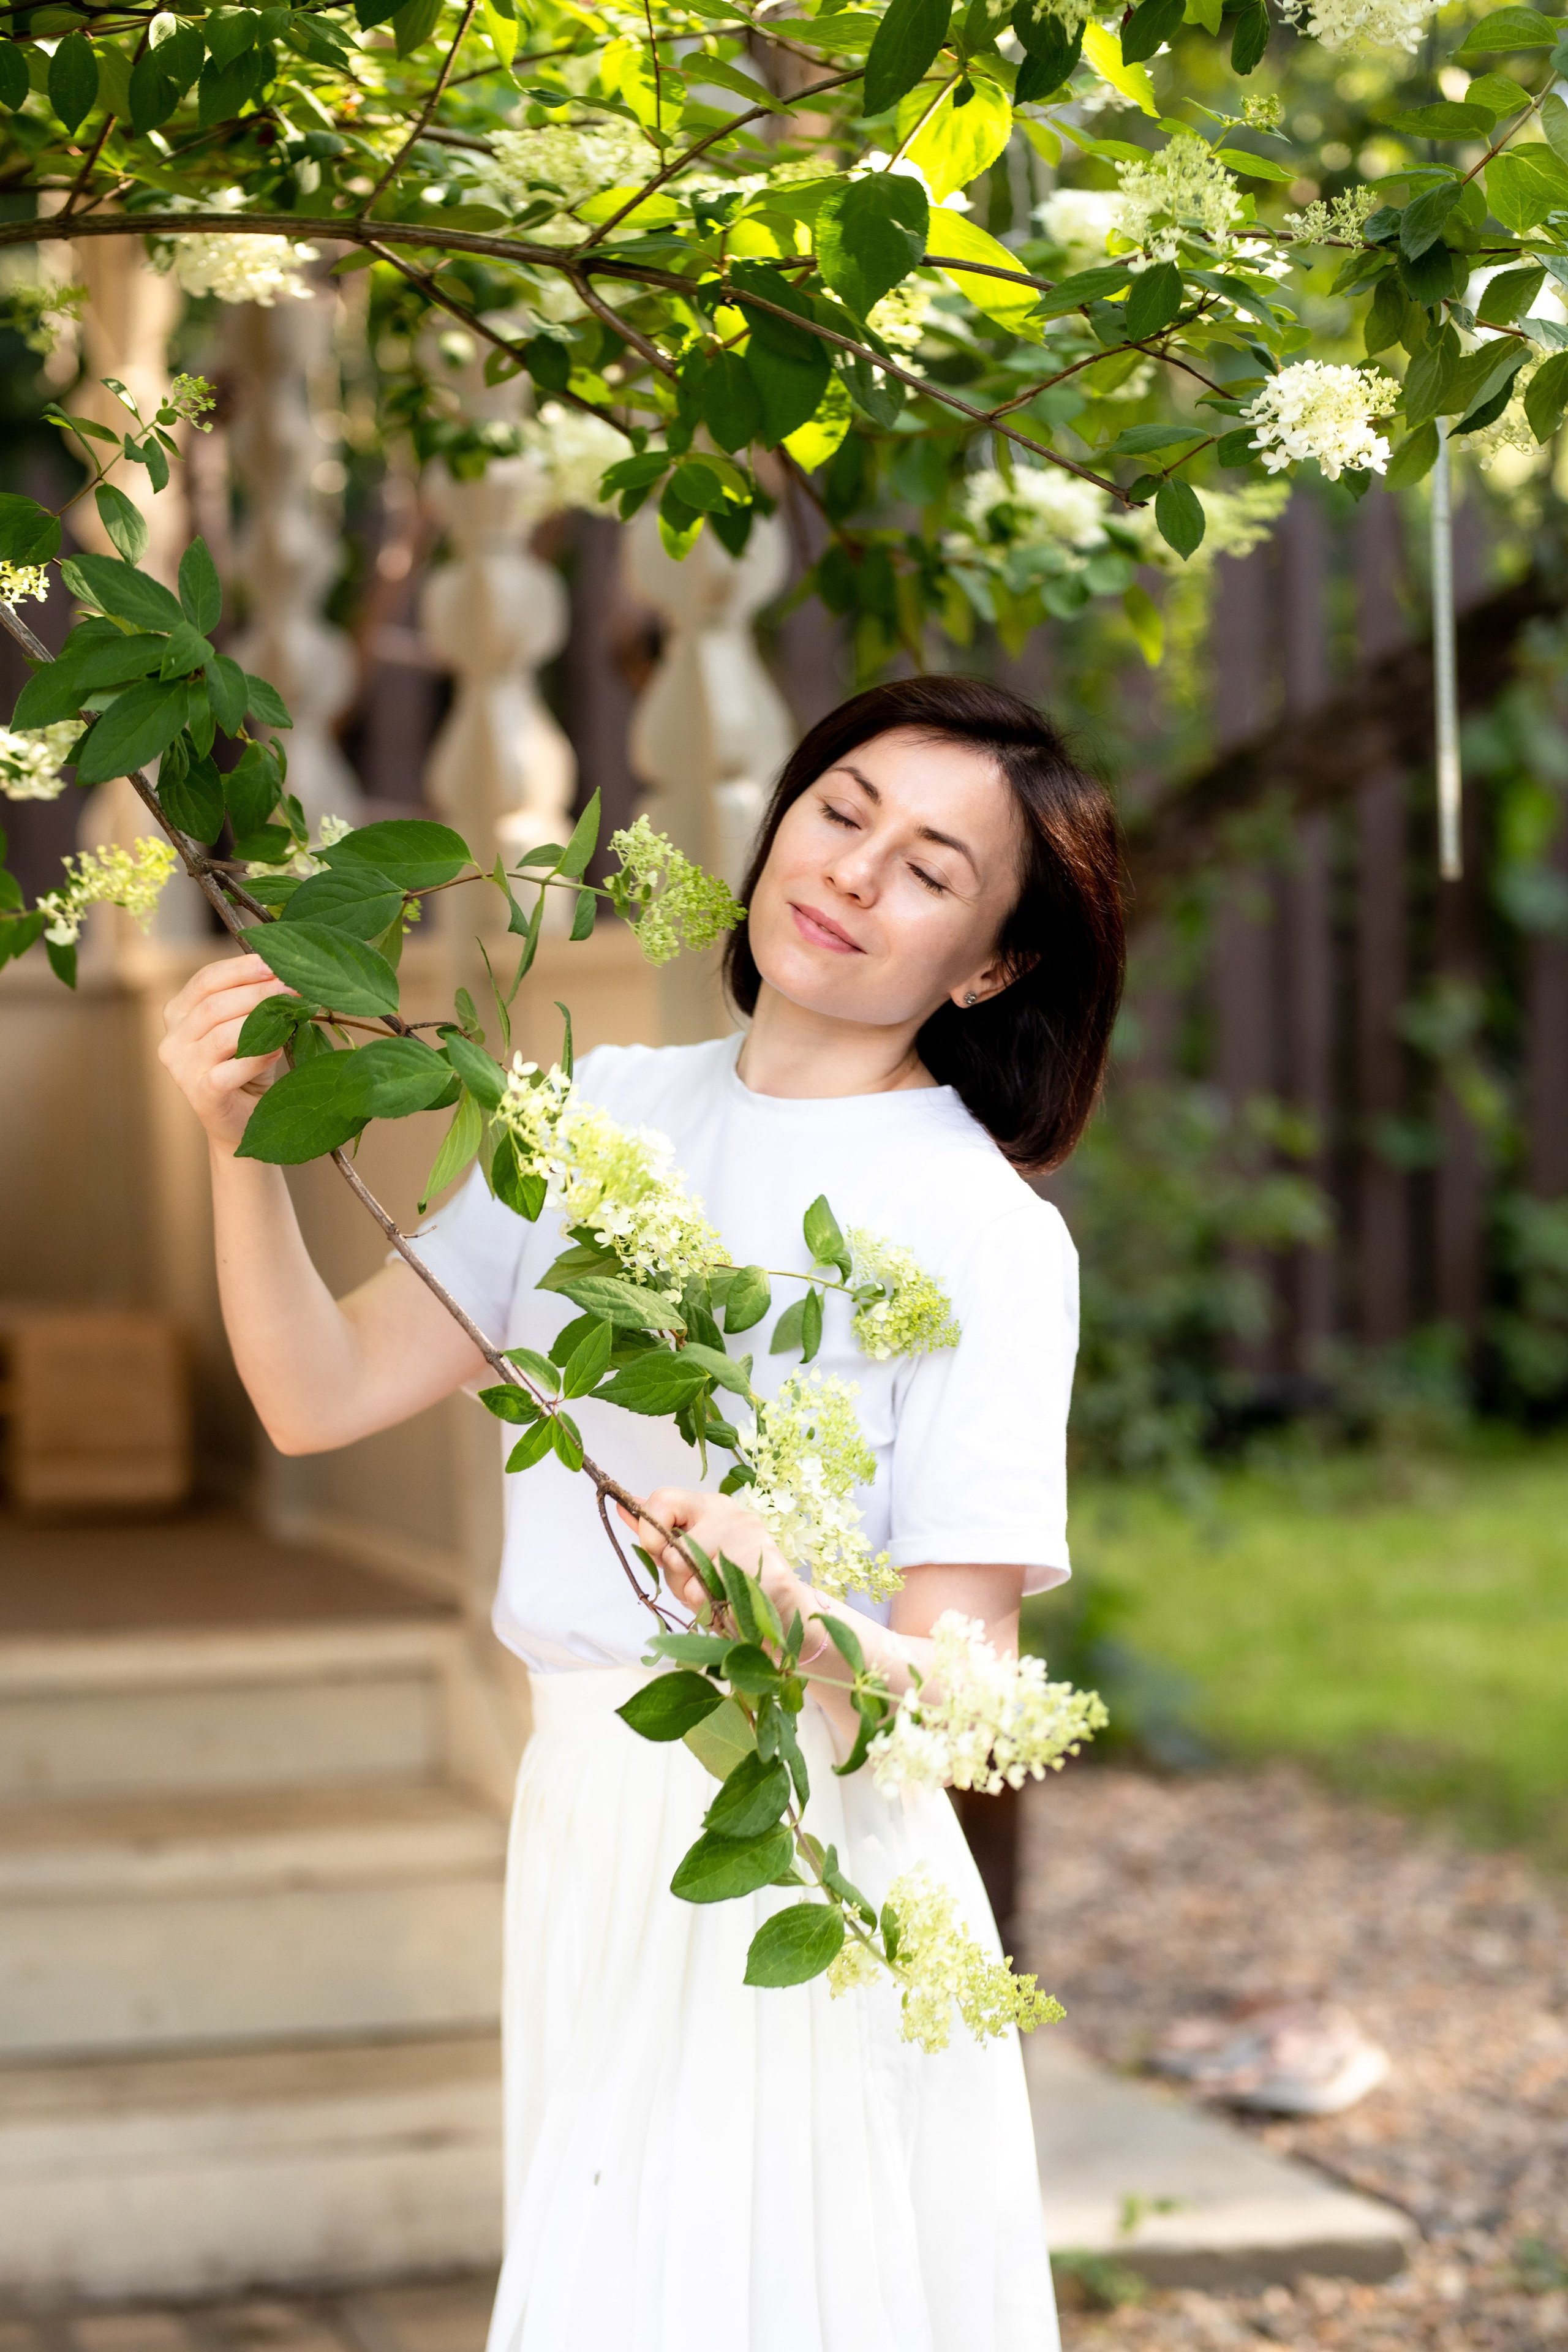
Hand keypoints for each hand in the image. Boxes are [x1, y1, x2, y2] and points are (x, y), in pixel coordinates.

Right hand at [158, 953, 291, 1153]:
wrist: (243, 1123)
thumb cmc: (246, 1068)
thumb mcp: (248, 1027)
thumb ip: (254, 1001)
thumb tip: (287, 972)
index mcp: (179, 1013)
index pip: (206, 980)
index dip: (241, 969)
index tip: (275, 962)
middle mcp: (173, 1039)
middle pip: (215, 1004)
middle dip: (259, 992)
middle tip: (294, 986)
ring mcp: (182, 1068)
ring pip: (221, 1034)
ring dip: (263, 1020)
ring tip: (294, 1011)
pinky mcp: (199, 1095)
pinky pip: (229, 1070)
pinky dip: (257, 1058)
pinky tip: (278, 1049)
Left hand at [619, 1487, 805, 1631]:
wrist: (780, 1611)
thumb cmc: (727, 1582)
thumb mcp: (688, 1555)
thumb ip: (658, 1533)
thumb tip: (623, 1505)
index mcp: (711, 1506)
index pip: (663, 1499)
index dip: (649, 1531)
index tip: (657, 1552)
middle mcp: (733, 1516)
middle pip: (674, 1548)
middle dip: (677, 1578)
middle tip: (700, 1584)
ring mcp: (754, 1542)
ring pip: (694, 1579)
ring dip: (698, 1599)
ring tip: (718, 1598)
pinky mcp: (771, 1572)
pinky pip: (719, 1600)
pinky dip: (718, 1613)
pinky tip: (732, 1608)